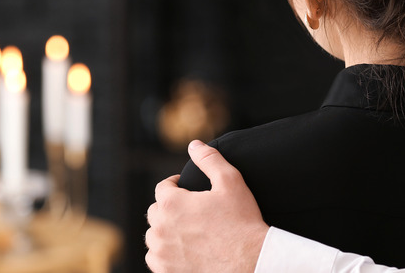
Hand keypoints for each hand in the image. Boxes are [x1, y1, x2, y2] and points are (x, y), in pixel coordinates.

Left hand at [145, 140, 268, 272]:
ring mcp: (161, 252)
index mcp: (171, 203)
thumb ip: (209, 159)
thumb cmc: (242, 222)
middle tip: (190, 210)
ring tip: (186, 230)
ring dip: (165, 230)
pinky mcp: (165, 271)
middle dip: (169, 207)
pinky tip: (182, 250)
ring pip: (154, 236)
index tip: (186, 189)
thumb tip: (194, 144)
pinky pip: (155, 258)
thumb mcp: (230, 182)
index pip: (162, 187)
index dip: (175, 185)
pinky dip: (165, 253)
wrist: (250, 262)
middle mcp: (160, 227)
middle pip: (155, 211)